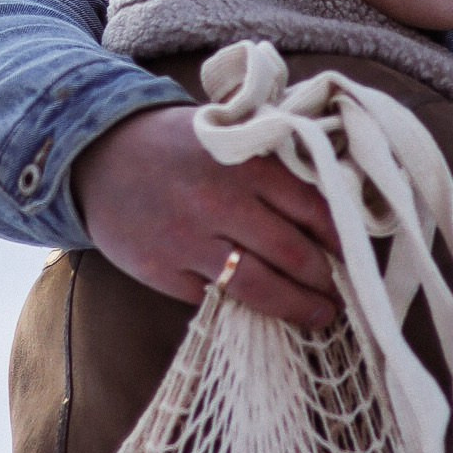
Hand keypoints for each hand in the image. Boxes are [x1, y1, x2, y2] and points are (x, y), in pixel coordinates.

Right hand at [72, 105, 339, 329]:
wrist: (98, 153)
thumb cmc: (176, 144)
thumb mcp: (228, 136)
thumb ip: (272, 163)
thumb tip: (332, 207)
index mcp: (246, 164)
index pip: (314, 209)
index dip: (341, 239)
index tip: (354, 255)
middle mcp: (221, 202)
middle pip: (293, 255)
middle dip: (325, 281)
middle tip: (341, 294)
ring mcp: (189, 240)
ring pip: (259, 288)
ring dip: (298, 307)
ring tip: (319, 316)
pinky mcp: (162, 270)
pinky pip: (214, 298)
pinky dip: (242, 306)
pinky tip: (262, 309)